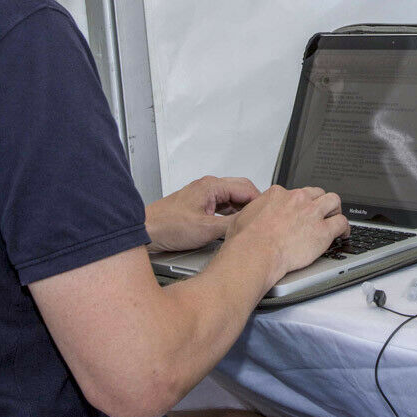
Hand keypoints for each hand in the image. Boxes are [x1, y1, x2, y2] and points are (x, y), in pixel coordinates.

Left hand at [144, 176, 260, 251]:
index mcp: (212, 186)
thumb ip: (231, 225)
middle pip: (241, 189)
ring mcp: (203, 194)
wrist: (146, 230)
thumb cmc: (168, 226)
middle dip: (253, 203)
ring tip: (251, 223)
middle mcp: (208, 186)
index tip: (269, 213)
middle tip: (264, 218)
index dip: (260, 201)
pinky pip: (223, 205)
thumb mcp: (206, 229)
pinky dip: (231, 213)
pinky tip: (234, 225)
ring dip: (242, 209)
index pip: (246, 188)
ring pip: (232, 198)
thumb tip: (249, 224)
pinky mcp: (199, 204)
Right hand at [222, 185, 348, 288]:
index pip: (296, 192)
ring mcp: (312, 213)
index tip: (300, 210)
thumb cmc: (247, 241)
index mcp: (279, 194)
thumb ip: (255, 211)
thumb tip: (255, 214)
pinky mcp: (323, 231)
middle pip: (317, 193)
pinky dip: (345, 228)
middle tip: (321, 212)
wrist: (255, 253)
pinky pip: (341, 223)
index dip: (300, 203)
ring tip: (335, 218)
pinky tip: (343, 233)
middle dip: (320, 202)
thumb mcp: (244, 217)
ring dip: (335, 210)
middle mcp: (298, 199)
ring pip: (333, 201)